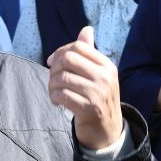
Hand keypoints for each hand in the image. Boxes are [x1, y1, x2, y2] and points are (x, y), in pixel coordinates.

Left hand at [48, 26, 123, 149]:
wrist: (108, 131)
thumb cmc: (98, 99)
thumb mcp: (99, 75)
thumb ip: (89, 53)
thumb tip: (86, 29)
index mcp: (107, 66)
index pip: (79, 47)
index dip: (60, 51)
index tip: (52, 62)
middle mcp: (105, 77)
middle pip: (68, 59)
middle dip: (54, 68)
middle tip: (53, 79)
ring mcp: (98, 93)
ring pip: (62, 78)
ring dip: (52, 85)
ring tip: (54, 92)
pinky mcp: (89, 108)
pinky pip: (61, 95)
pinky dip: (54, 97)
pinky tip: (57, 102)